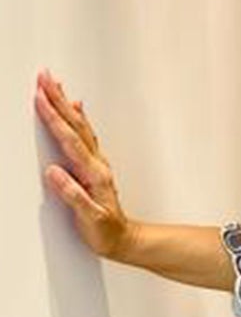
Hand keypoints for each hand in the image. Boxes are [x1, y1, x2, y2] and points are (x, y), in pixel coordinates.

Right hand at [34, 70, 133, 261]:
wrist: (124, 240)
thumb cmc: (106, 232)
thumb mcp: (90, 219)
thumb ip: (73, 195)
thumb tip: (55, 173)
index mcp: (93, 173)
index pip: (69, 140)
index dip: (53, 117)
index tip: (40, 97)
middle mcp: (97, 164)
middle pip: (75, 125)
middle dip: (58, 99)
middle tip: (45, 77)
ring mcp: (96, 163)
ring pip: (80, 126)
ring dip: (66, 104)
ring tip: (55, 85)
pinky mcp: (94, 166)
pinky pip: (85, 135)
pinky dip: (78, 118)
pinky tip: (75, 108)